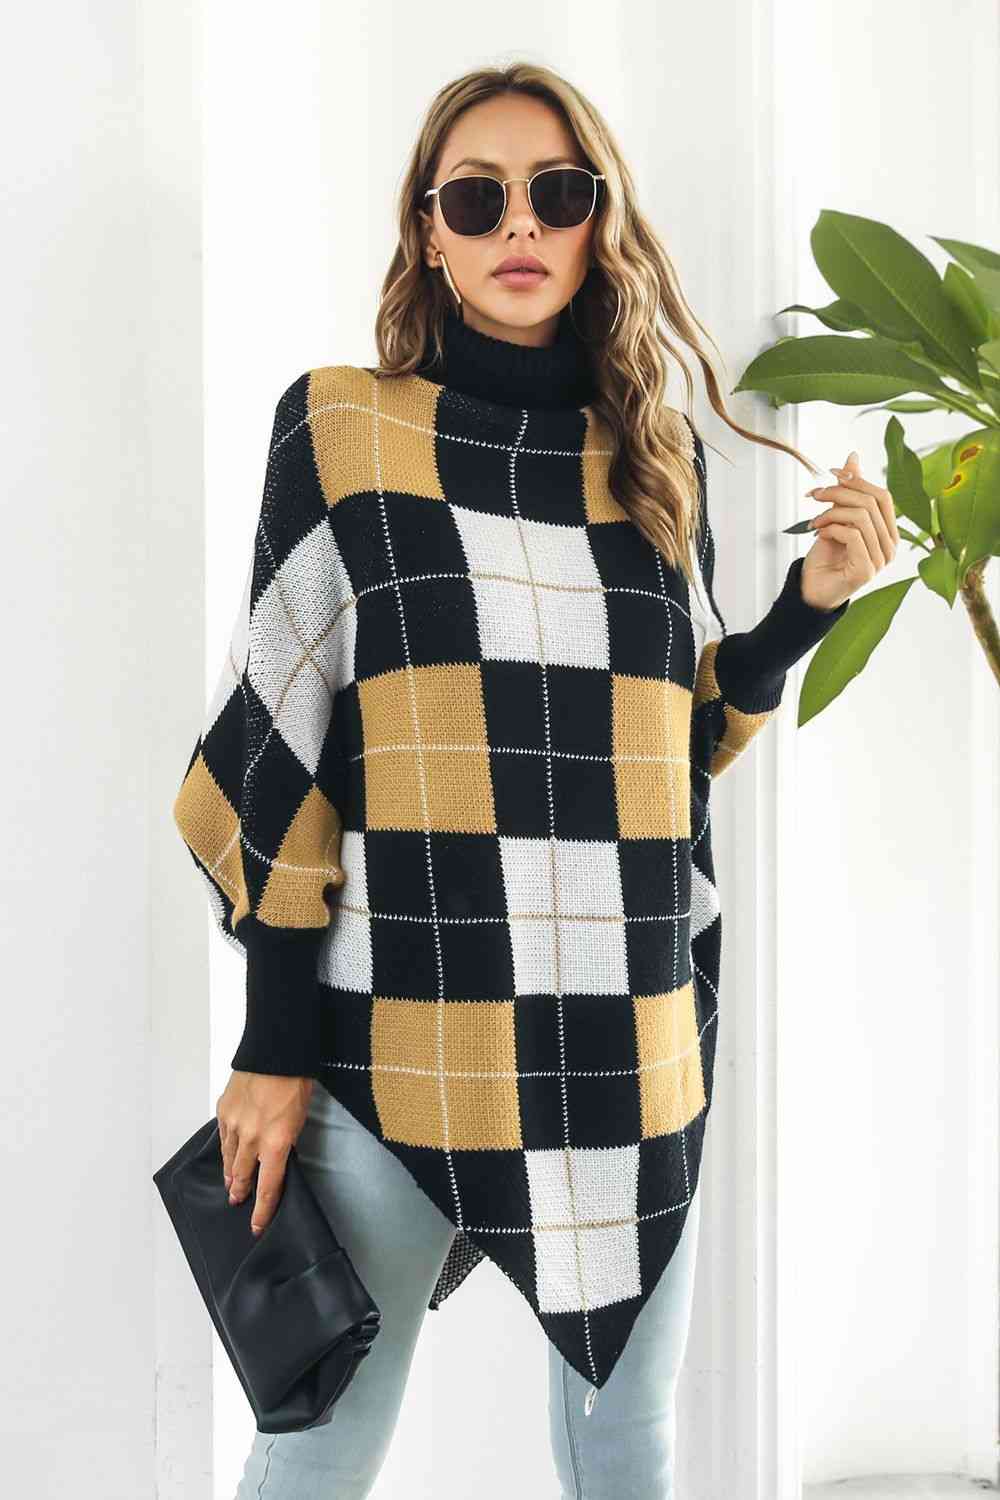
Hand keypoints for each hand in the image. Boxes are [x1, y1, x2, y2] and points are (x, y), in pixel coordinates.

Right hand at [217, 1071, 313, 1236]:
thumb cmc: (295, 1083)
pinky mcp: (224, 1111)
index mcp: (276, 1144)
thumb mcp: (299, 1120)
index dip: (262, 1211)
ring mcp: (234, 1125)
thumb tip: (277, 1156)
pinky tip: (226, 1152)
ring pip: (228, 1159)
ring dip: (229, 1172)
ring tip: (229, 1183)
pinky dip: (225, 1147)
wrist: (276, 1053)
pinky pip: (223, 1137)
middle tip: (237, 1200)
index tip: (257, 1226)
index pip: (268, 1188)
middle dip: (240, 1191)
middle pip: (243, 1176)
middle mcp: (252, 1139)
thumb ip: (285, 1142)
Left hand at [802, 449, 899, 610]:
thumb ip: (848, 491)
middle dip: (839, 493)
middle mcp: (891, 547)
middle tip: (815, 494)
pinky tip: (819, 534)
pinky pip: (853, 535)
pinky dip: (832, 528)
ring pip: (861, 517)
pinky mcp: (866, 570)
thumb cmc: (826, 556)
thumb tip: (853, 457)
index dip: (858, 480)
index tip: (831, 473)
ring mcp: (881, 560)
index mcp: (888, 532)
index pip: (883, 496)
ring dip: (831, 513)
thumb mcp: (837, 517)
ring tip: (814, 521)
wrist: (812, 589)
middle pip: (871, 503)